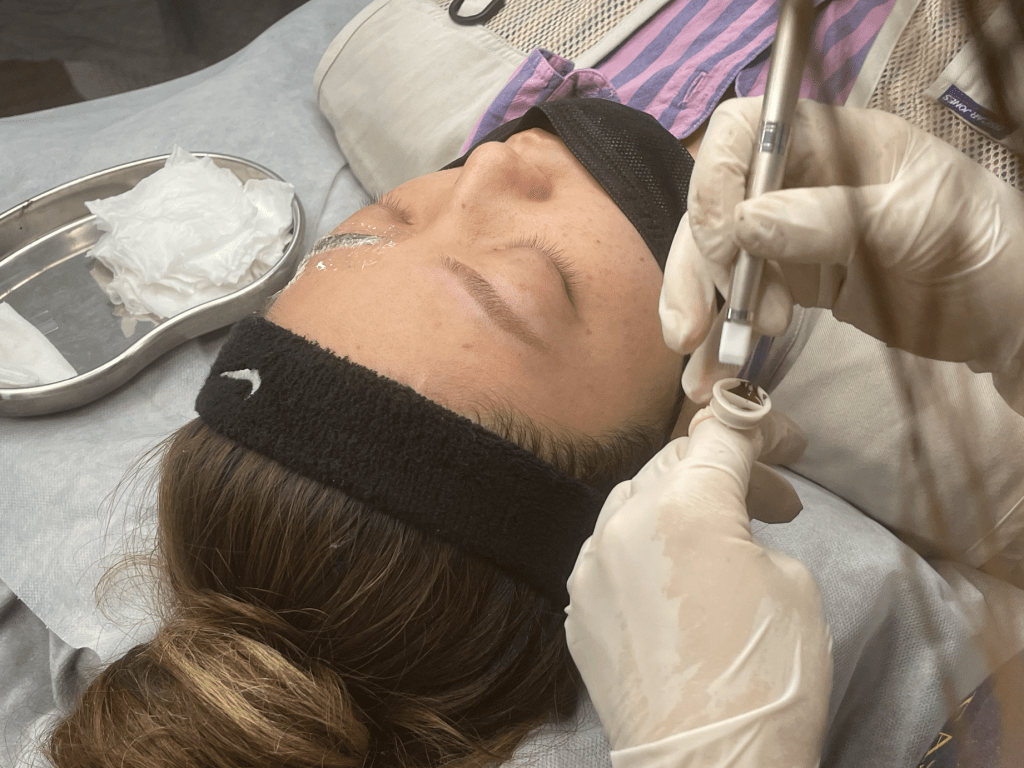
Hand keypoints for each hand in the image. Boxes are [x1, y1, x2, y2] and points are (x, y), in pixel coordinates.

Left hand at [565, 393, 831, 765]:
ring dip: (680, 506)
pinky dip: (647, 550)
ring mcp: (591, 569)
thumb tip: (729, 524)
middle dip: (724, 470)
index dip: (760, 430)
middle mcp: (623, 525)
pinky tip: (678, 582)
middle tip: (772, 501)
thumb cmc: (766, 680)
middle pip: (674, 463)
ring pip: (634, 503)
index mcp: (683, 506)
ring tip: (722, 539)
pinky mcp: (580, 610)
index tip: (786, 443)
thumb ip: (752, 525)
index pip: (719, 436)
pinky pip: (612, 554)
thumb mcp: (791, 582)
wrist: (709, 767)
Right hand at [660, 97, 1023, 411]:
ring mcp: (792, 231)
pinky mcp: (793, 280)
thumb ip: (830, 219)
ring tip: (702, 356)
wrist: (1010, 317)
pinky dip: (720, 334)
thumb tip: (744, 225)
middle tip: (703, 324)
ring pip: (718, 257)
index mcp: (833, 141)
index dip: (717, 179)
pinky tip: (708, 371)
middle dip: (701, 263)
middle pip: (717, 204)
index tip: (724, 244)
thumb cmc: (986, 249)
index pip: (744, 133)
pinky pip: (739, 300)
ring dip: (702, 305)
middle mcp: (800, 180)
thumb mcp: (917, 224)